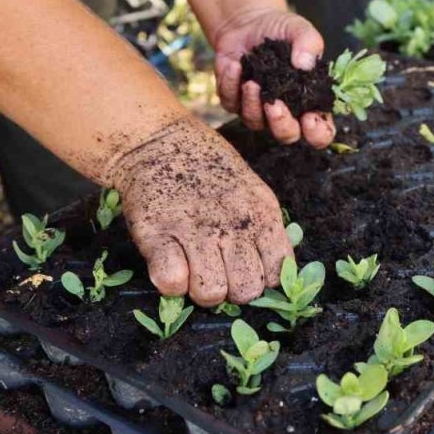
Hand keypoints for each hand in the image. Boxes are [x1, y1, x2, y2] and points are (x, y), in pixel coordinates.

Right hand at [113, 116, 291, 304]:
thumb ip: (262, 228)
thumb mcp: (249, 189)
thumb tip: (268, 275)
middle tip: (216, 270)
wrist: (157, 140)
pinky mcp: (156, 233)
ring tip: (193, 268)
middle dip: (231, 290)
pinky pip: (172, 282)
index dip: (259, 279)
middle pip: (246, 291)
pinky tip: (171, 262)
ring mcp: (195, 229)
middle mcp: (233, 223)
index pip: (277, 273)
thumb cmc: (206, 168)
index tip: (243, 270)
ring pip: (211, 293)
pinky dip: (170, 282)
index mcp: (262, 212)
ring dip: (200, 289)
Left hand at [212, 8, 335, 147]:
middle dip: (281, 125)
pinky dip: (231, 85)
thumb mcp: (300, 30)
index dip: (318, 133)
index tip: (310, 119)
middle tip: (275, 106)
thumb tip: (304, 64)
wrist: (249, 21)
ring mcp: (257, 108)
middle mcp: (285, 110)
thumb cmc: (282, 30)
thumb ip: (309, 44)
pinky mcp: (233, 99)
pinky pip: (230, 102)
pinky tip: (235, 65)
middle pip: (286, 135)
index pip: (320, 130)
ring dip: (252, 104)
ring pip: (254, 122)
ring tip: (252, 82)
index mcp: (308, 100)